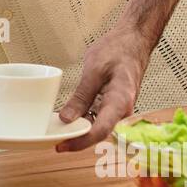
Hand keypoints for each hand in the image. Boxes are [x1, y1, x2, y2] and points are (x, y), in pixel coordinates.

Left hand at [55, 28, 150, 152]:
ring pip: (97, 126)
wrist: (134, 40)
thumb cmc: (119, 50)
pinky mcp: (113, 105)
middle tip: (53, 138)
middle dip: (75, 138)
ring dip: (78, 129)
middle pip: (97, 133)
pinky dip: (83, 119)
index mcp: (120, 102)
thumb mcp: (94, 71)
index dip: (79, 142)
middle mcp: (122, 110)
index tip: (61, 145)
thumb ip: (81, 97)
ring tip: (57, 129)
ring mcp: (118, 109)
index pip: (99, 131)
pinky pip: (98, 117)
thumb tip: (66, 118)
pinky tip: (69, 117)